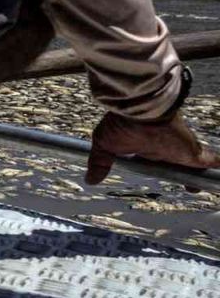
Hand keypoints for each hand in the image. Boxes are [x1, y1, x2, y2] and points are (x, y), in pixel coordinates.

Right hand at [88, 111, 219, 184]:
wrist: (140, 110)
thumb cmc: (123, 123)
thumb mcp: (105, 145)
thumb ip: (100, 163)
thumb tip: (89, 180)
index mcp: (149, 149)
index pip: (162, 162)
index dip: (168, 170)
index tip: (174, 179)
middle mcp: (168, 150)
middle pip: (182, 166)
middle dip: (187, 175)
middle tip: (192, 187)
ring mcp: (183, 152)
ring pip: (200, 168)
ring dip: (204, 177)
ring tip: (207, 185)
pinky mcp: (195, 155)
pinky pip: (214, 163)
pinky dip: (217, 166)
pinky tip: (218, 174)